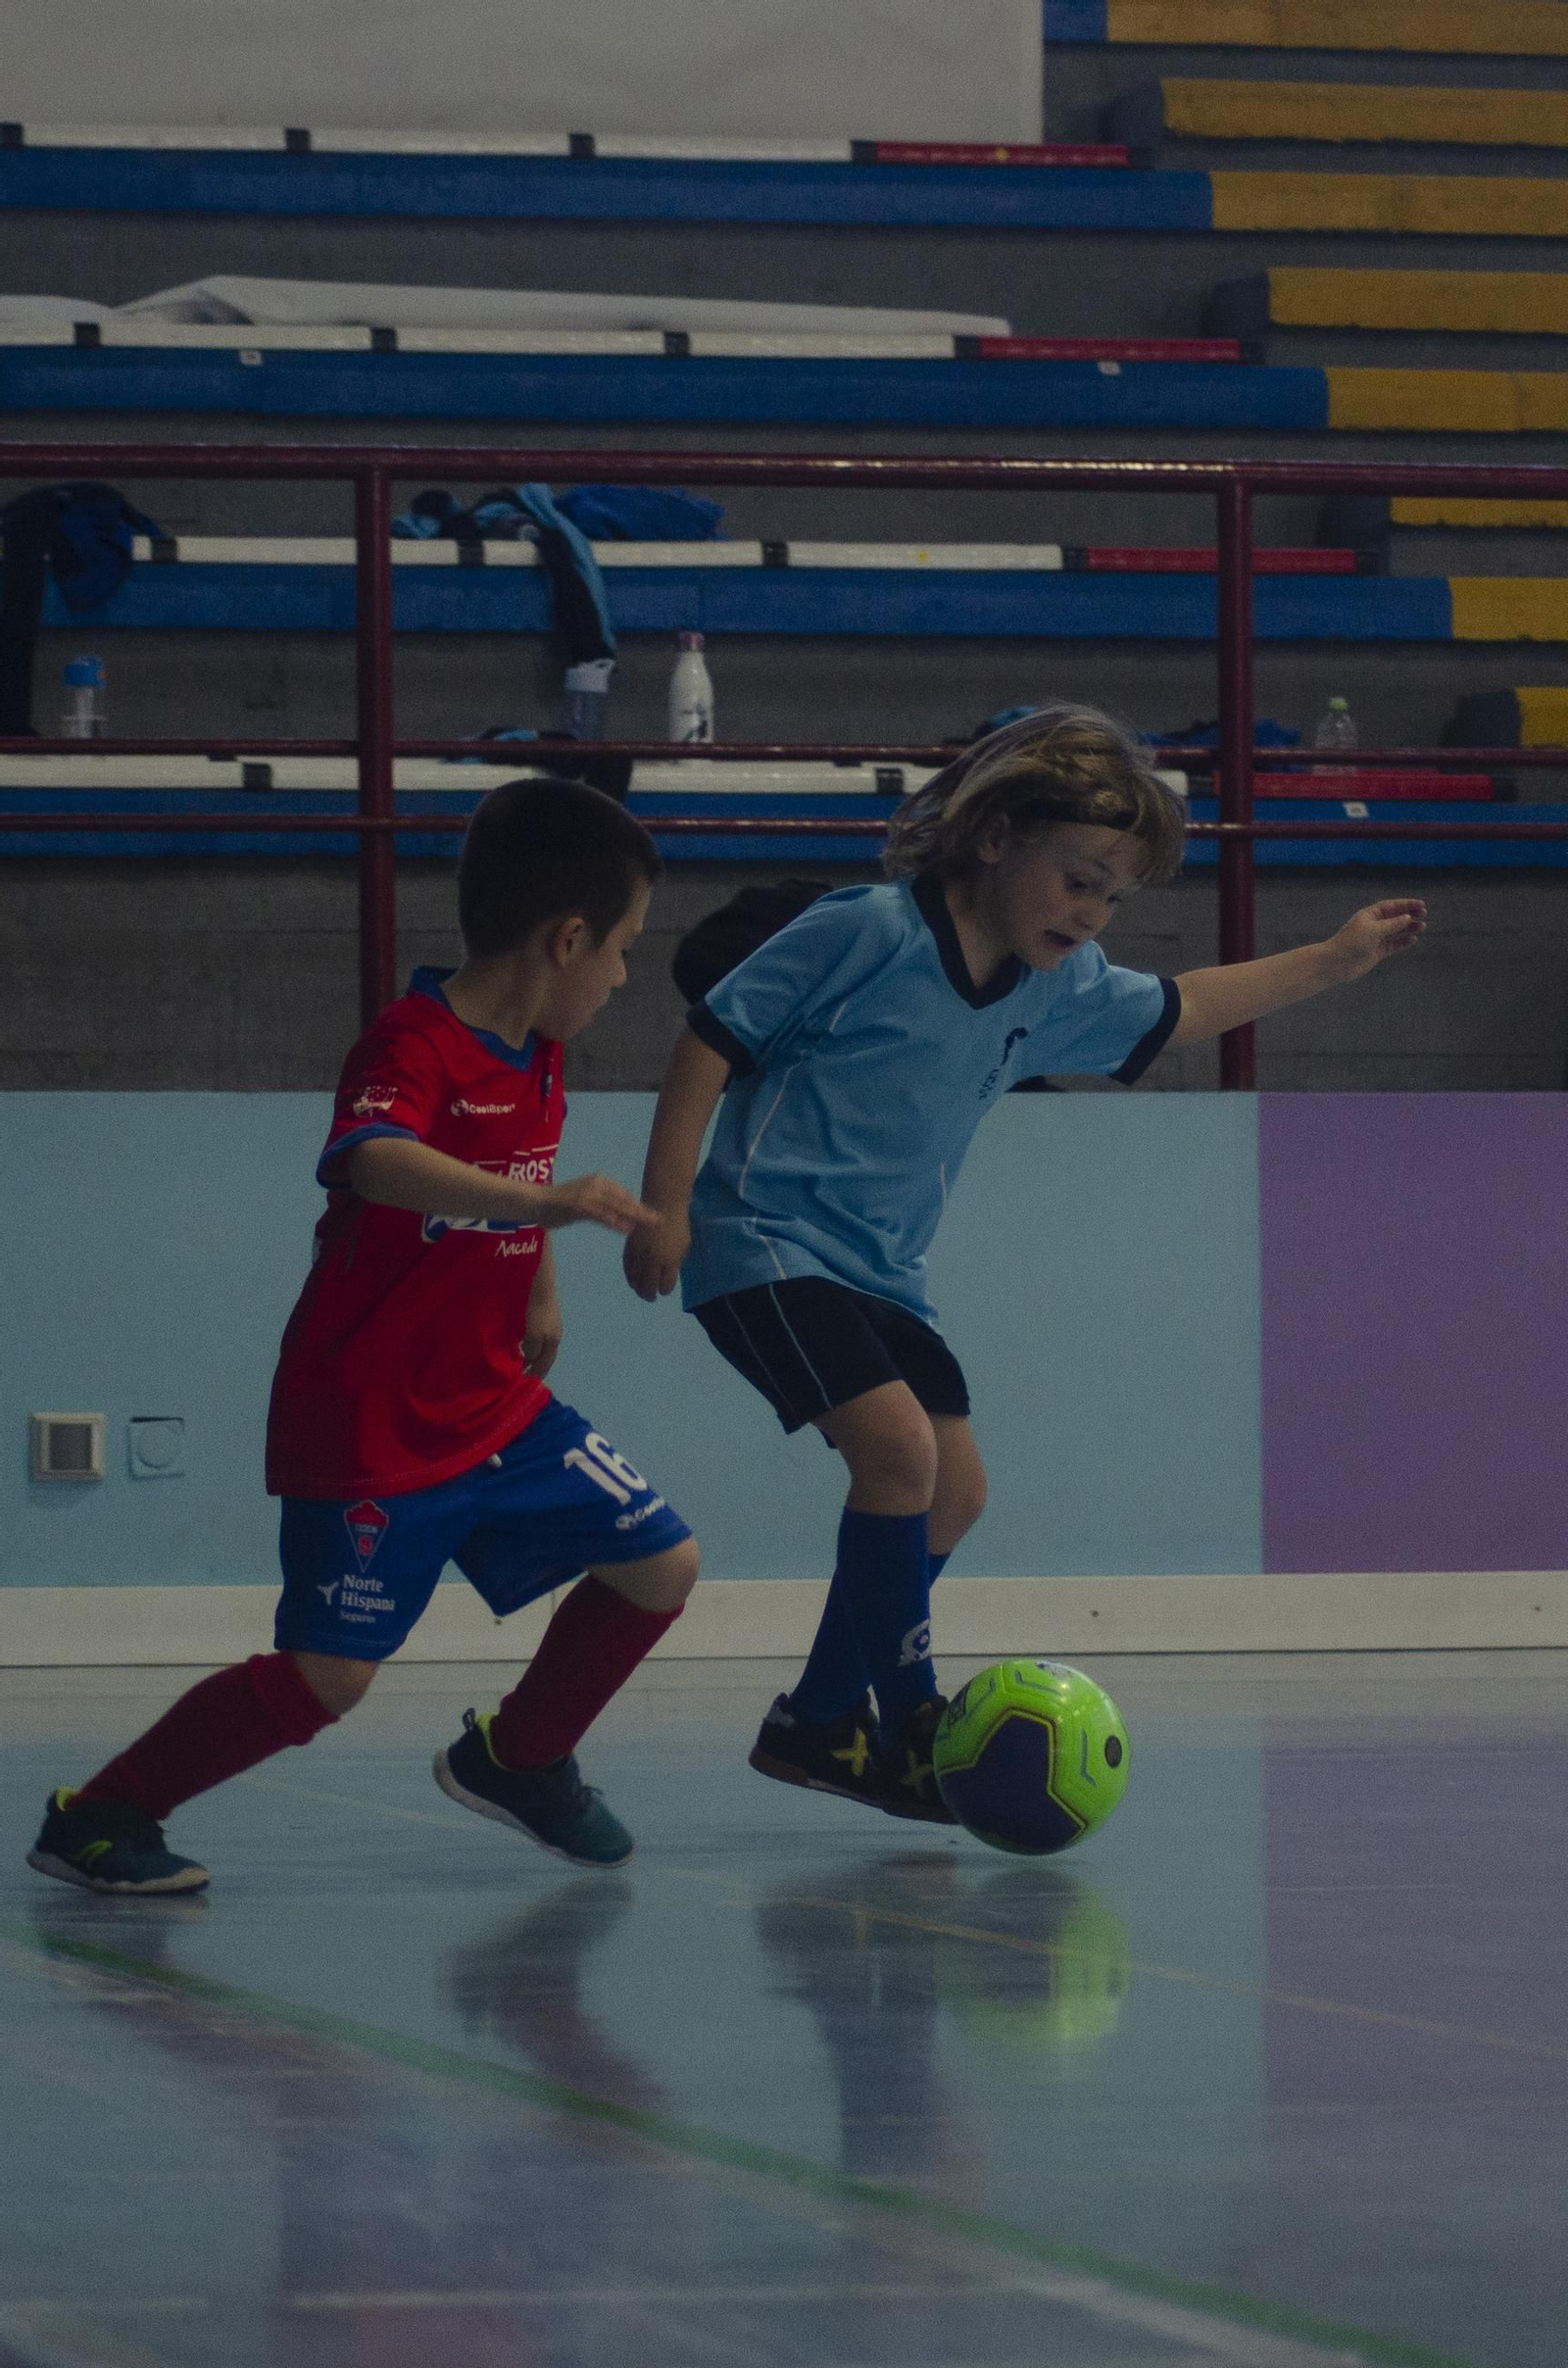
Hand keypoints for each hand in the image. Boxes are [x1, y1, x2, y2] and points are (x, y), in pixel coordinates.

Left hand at [522, 1294, 563, 1380]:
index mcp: (553, 1342)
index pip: (545, 1365)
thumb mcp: (533, 1335)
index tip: (526, 1384)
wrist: (540, 1286)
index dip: (536, 1375)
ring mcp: (551, 1324)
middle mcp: (554, 1335)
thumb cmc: (537, 1312)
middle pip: (545, 1355)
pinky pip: (537, 1334)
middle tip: (522, 1373)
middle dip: (535, 1365)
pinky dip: (530, 1341)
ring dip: (532, 1353)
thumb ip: (532, 1350)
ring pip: (541, 1344)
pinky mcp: (544, 1314)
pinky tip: (521, 1339)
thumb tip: (529, 1360)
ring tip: (520, 1358)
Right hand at [532, 1173, 657, 1235]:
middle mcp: (597, 1184)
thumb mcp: (586, 1201)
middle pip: (625, 1200)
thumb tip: (625, 1219)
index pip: (625, 1194)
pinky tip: (627, 1229)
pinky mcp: (580, 1206)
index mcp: (600, 1180)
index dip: (639, 1206)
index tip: (653, 1215)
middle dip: (643, 1211)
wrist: (535, 1201)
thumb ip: (604, 1208)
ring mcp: (588, 1194)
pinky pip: (602, 1215)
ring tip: (649, 1225)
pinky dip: (616, 1222)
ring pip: (616, 1207)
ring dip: (635, 1217)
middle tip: (660, 1220)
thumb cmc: (560, 1203)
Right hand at [623, 1211, 690, 1300]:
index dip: (665, 1290)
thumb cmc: (678, 1226)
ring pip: (635, 1279)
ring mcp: (640, 1254)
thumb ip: (675, 1263)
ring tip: (641, 1291)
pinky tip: (633, 1279)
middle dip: (650, 1295)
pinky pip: (627, 1267)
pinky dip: (629, 1276)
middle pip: (648, 1286)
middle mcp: (654, 1260)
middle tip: (652, 1297)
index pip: (665, 1285)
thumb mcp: (684, 1246)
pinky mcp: (630, 1247)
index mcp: (670, 1260)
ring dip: (638, 1288)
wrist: (662, 1205)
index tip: (664, 1290)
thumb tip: (666, 1275)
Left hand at [1327, 898, 1426, 981]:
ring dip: (1409, 928)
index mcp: (1370, 915)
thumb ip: (1391, 924)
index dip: (1406, 904)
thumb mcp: (1373, 930)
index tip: (1421, 904)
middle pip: (1395, 917)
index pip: (1391, 906)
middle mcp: (1373, 925)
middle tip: (1424, 914)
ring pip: (1396, 931)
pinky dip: (1403, 942)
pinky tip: (1413, 939)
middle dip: (1410, 915)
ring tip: (1423, 926)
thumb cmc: (1352, 942)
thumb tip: (1407, 918)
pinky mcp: (1378, 952)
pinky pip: (1394, 945)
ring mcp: (1376, 939)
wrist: (1338, 963)